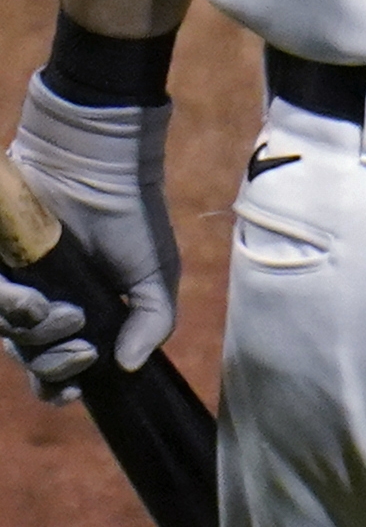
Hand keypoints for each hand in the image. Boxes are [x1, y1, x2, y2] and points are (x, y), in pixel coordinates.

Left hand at [9, 75, 180, 375]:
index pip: (53, 369)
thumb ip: (153, 322)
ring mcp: (16, 285)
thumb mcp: (156, 275)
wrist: (102, 169)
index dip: (58, 387)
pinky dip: (8, 306)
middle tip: (82, 347)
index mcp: (78, 316)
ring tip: (60, 311)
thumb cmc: (133, 219)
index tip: (75, 390)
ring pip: (6, 335)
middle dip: (53, 364)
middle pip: (28, 360)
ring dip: (32, 334)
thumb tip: (131, 367)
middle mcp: (41, 306)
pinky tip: (33, 299)